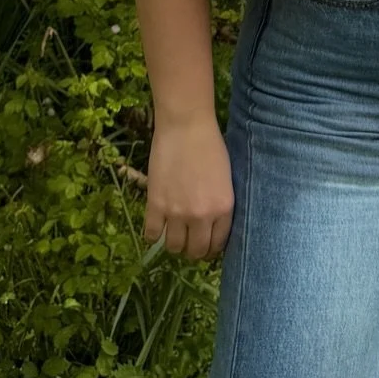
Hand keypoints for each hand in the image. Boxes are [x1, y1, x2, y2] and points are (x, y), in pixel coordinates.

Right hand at [143, 114, 234, 259]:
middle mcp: (202, 216)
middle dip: (193, 249)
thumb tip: (213, 226)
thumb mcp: (226, 179)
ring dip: (174, 243)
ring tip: (174, 232)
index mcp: (224, 209)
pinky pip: (152, 234)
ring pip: (174, 247)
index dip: (211, 247)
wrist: (186, 126)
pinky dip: (154, 234)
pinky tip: (157, 225)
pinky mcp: (156, 206)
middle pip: (195, 251)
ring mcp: (177, 213)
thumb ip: (220, 205)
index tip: (206, 243)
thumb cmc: (211, 146)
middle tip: (189, 239)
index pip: (217, 244)